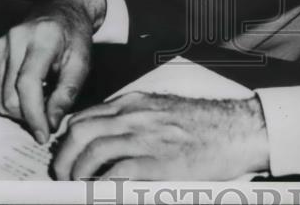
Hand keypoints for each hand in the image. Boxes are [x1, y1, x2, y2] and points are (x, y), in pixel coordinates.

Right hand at [0, 0, 105, 142]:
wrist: (60, 10)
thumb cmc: (74, 37)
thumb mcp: (81, 62)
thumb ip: (67, 93)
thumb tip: (51, 123)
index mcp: (41, 39)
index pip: (28, 84)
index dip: (34, 114)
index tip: (43, 135)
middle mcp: (14, 40)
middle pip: (10, 95)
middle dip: (28, 116)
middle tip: (47, 119)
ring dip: (19, 110)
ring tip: (40, 103)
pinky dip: (9, 100)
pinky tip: (28, 93)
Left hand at [51, 92, 268, 180]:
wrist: (236, 131)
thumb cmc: (204, 125)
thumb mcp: (163, 111)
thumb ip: (136, 120)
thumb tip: (108, 138)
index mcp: (135, 104)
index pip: (86, 116)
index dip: (68, 139)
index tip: (66, 155)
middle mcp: (135, 117)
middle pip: (80, 132)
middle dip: (63, 158)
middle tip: (62, 176)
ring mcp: (145, 139)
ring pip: (91, 153)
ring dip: (77, 174)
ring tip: (78, 187)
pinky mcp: (156, 163)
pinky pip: (115, 176)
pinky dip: (101, 188)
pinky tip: (101, 194)